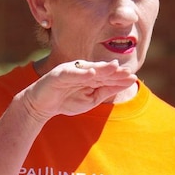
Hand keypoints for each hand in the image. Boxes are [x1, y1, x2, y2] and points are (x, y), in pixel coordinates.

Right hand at [20, 59, 137, 121]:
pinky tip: (91, 73)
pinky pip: (71, 73)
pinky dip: (81, 73)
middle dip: (114, 72)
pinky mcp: (58, 74)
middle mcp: (81, 70)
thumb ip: (104, 92)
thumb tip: (121, 85)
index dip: (119, 77)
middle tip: (128, 72)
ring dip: (101, 69)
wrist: (41, 106)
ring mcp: (70, 71)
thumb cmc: (66, 101)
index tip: (133, 78)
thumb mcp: (89, 99)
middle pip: (100, 70)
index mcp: (89, 76)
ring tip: (114, 68)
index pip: (107, 76)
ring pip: (88, 69)